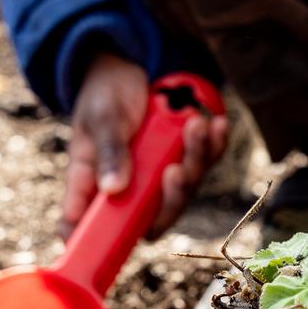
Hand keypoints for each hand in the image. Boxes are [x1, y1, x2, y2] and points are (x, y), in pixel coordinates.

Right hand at [64, 53, 228, 239]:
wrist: (126, 65)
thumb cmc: (104, 96)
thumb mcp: (101, 118)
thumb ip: (108, 152)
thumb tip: (114, 189)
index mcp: (94, 185)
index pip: (91, 227)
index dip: (102, 243)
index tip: (116, 241)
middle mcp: (129, 188)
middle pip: (155, 217)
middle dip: (173, 196)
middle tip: (176, 169)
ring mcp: (158, 177)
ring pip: (184, 189)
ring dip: (196, 159)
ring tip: (197, 125)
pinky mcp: (182, 159)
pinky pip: (204, 162)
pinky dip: (213, 144)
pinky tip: (216, 124)